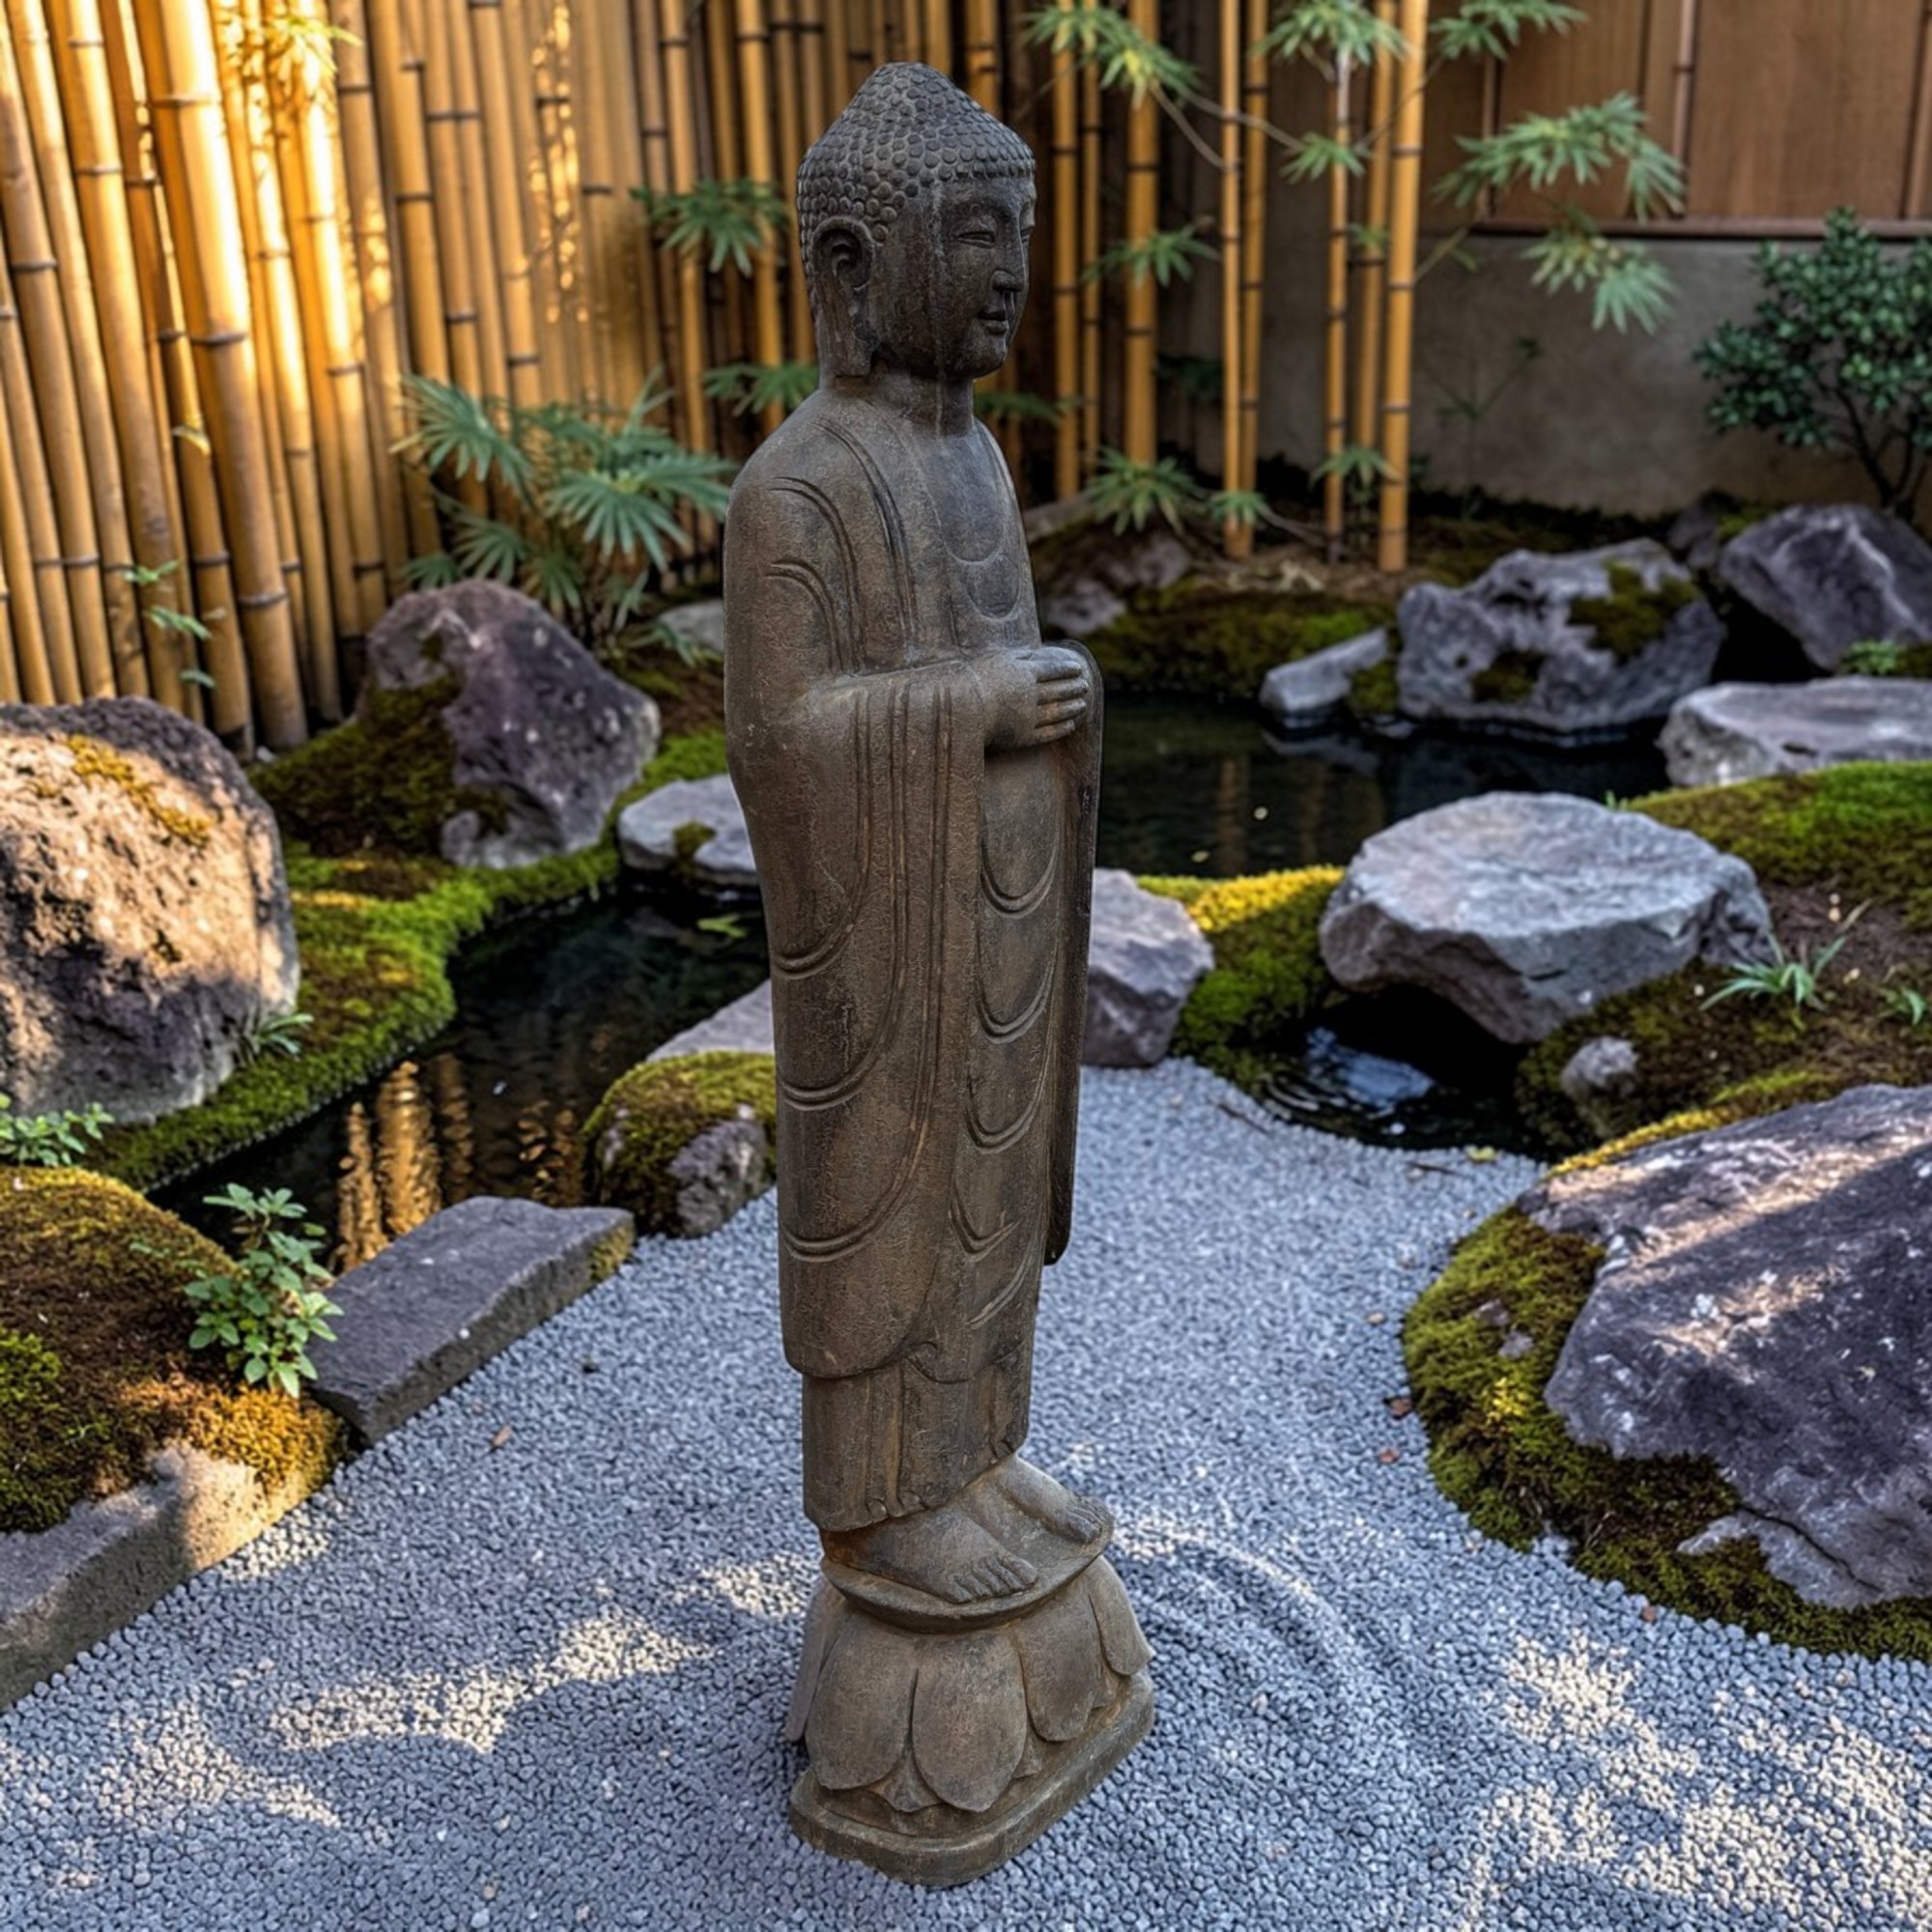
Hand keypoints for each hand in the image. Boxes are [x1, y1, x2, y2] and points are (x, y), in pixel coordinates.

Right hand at [973, 645, 1092, 750]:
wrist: (961, 710)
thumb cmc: (975, 681)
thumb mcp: (996, 660)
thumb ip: (1017, 656)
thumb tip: (1033, 652)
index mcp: (1023, 673)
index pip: (1053, 670)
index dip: (1067, 670)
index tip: (1078, 669)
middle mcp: (1030, 695)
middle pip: (1059, 690)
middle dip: (1075, 687)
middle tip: (1085, 685)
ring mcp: (1028, 717)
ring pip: (1058, 711)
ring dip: (1073, 707)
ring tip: (1082, 704)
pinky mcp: (1024, 736)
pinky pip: (1049, 732)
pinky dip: (1062, 728)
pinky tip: (1071, 725)